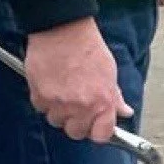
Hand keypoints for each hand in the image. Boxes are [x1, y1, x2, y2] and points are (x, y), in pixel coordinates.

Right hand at [24, 17, 129, 141]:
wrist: (62, 28)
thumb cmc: (87, 47)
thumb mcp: (110, 73)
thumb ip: (115, 97)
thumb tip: (124, 112)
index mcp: (103, 102)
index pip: (100, 135)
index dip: (96, 131)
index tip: (94, 126)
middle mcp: (82, 106)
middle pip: (75, 132)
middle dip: (75, 123)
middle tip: (75, 107)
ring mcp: (59, 102)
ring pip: (56, 121)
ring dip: (58, 111)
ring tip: (62, 92)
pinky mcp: (40, 94)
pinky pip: (40, 107)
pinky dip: (43, 99)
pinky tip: (50, 84)